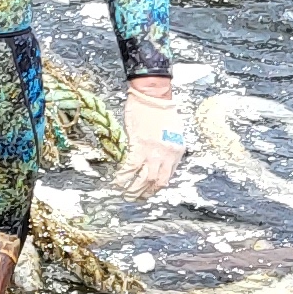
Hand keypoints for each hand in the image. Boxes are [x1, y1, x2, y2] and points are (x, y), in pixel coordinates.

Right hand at [116, 75, 187, 195]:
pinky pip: (130, 168)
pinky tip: (116, 182)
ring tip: (125, 195)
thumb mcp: (171, 132)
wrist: (153, 95)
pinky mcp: (139, 146)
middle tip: (136, 198)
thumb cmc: (160, 109)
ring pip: (144, 180)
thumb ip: (165, 147)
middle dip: (146, 194)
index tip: (148, 191)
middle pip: (157, 182)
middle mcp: (167, 154)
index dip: (156, 186)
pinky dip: (123, 177)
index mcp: (177, 151)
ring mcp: (153, 151)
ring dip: (133, 190)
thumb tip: (155, 159)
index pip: (168, 176)